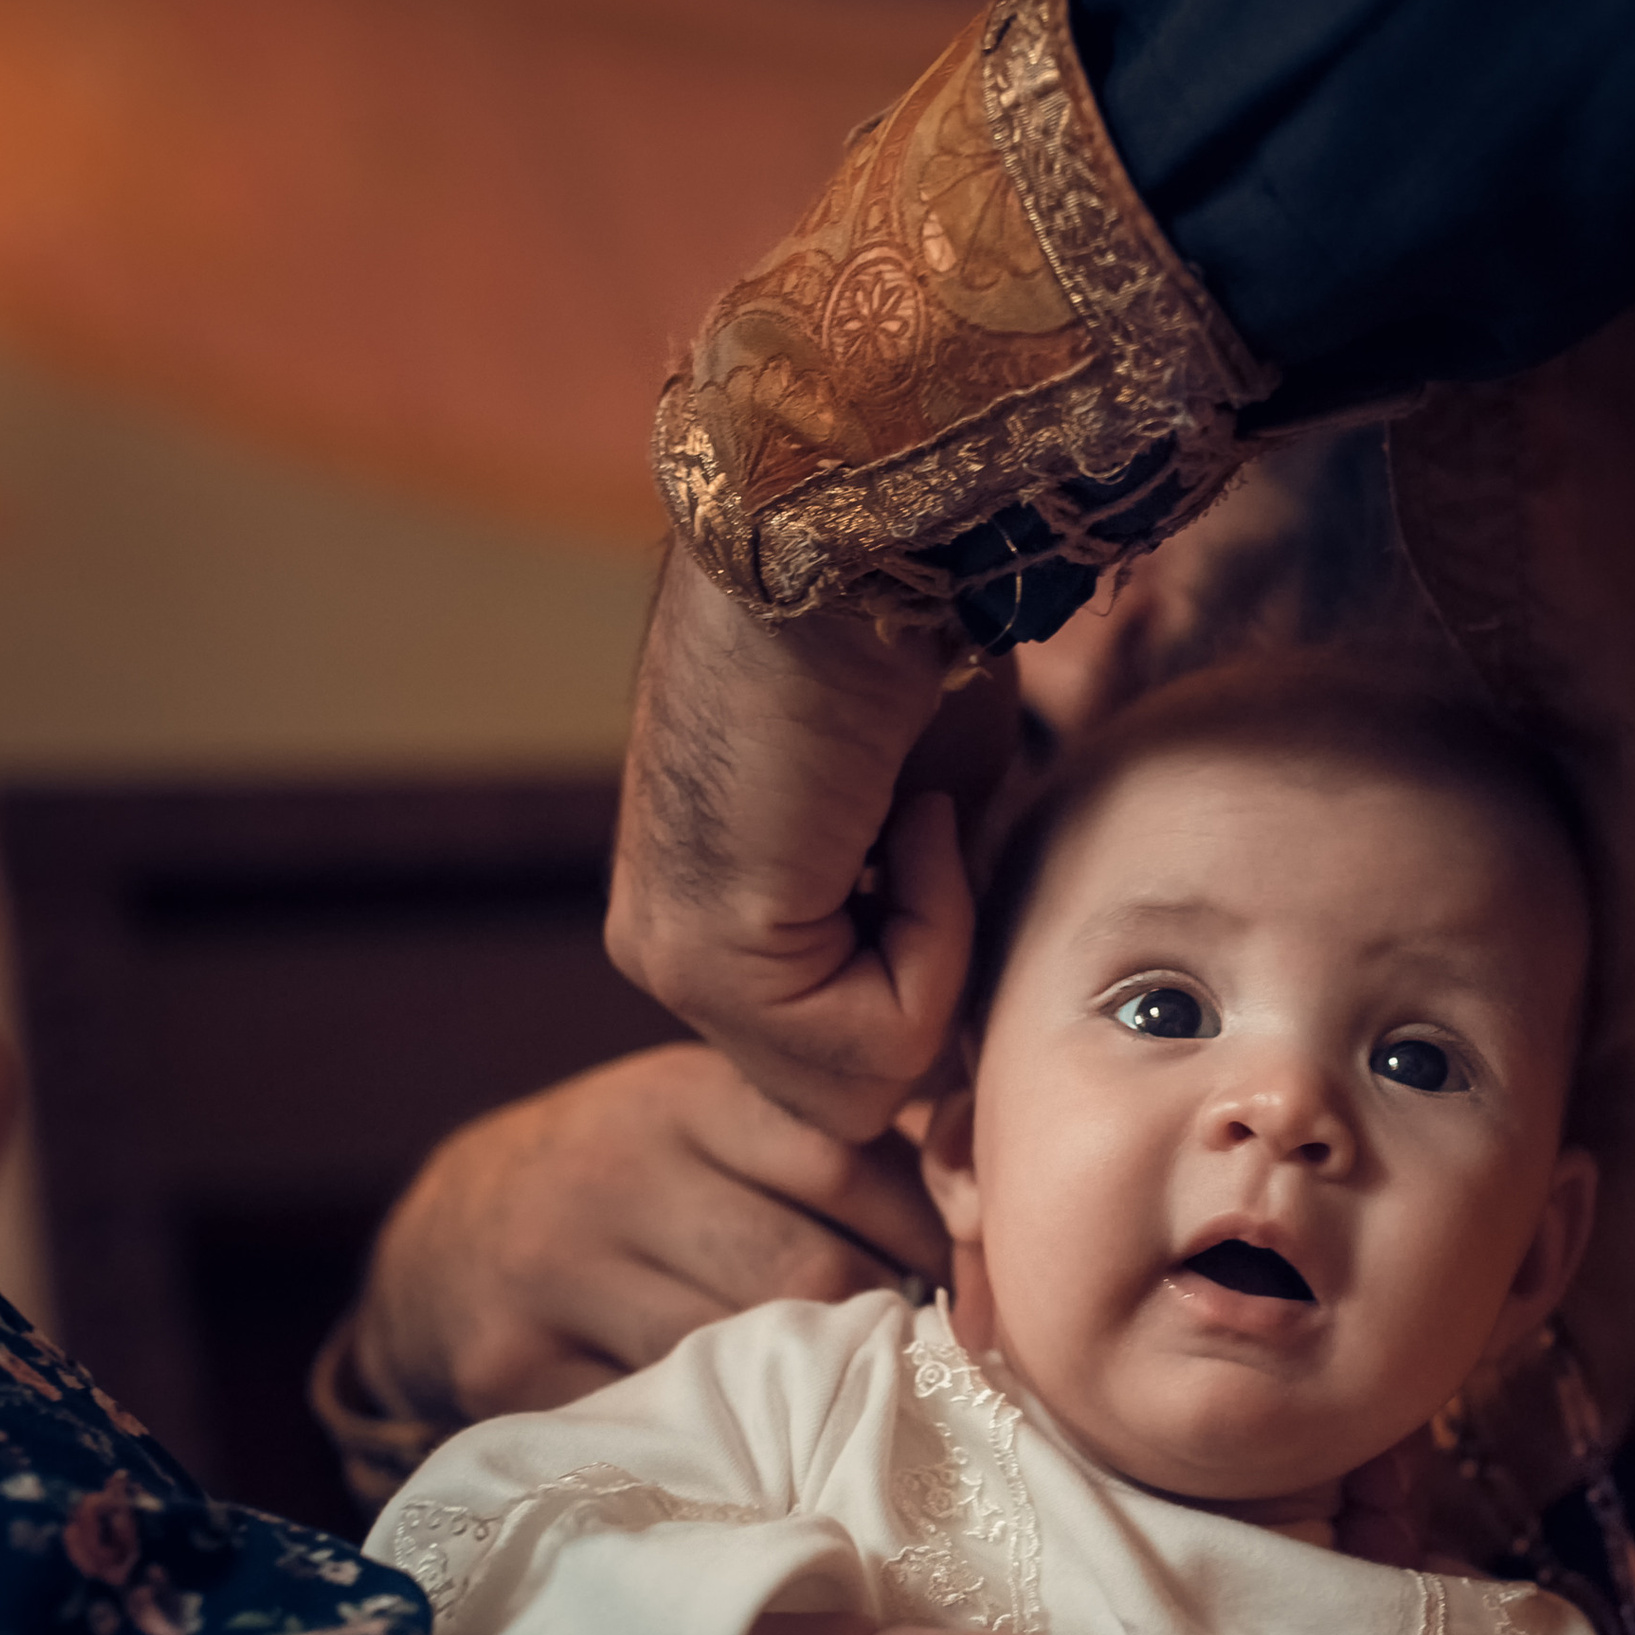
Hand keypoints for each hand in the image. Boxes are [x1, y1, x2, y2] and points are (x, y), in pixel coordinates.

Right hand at [352, 1044, 950, 1425]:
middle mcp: (614, 1171)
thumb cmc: (634, 1182)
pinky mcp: (514, 1365)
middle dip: (880, 1323)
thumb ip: (826, 1145)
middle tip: (930, 1361)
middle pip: (804, 1270)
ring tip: (858, 1404)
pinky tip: (763, 1442)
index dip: (930, 1234)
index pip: (845, 1164)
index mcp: (682, 1097)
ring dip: (816, 1392)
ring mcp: (555, 1271)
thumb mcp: (711, 1121)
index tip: (979, 1287)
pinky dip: (727, 1440)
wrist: (447, 1245)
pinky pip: (658, 1417)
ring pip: (739, 1354)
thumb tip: (988, 1207)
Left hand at [607, 552, 1009, 1140]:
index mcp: (712, 921)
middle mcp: (670, 954)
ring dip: (934, 951)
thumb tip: (963, 1041)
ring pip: (866, 1081)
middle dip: (929, 984)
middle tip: (925, 835)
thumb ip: (923, 927)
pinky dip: (932, 938)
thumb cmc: (902, 645)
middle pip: (849, 1089)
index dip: (929, 981)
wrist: (855, 546)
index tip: (936, 846)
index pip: (846, 1054)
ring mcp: (675, 965)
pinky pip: (877, 1042)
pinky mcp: (709, 963)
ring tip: (908, 814)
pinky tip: (899, 818)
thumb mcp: (930, 822)